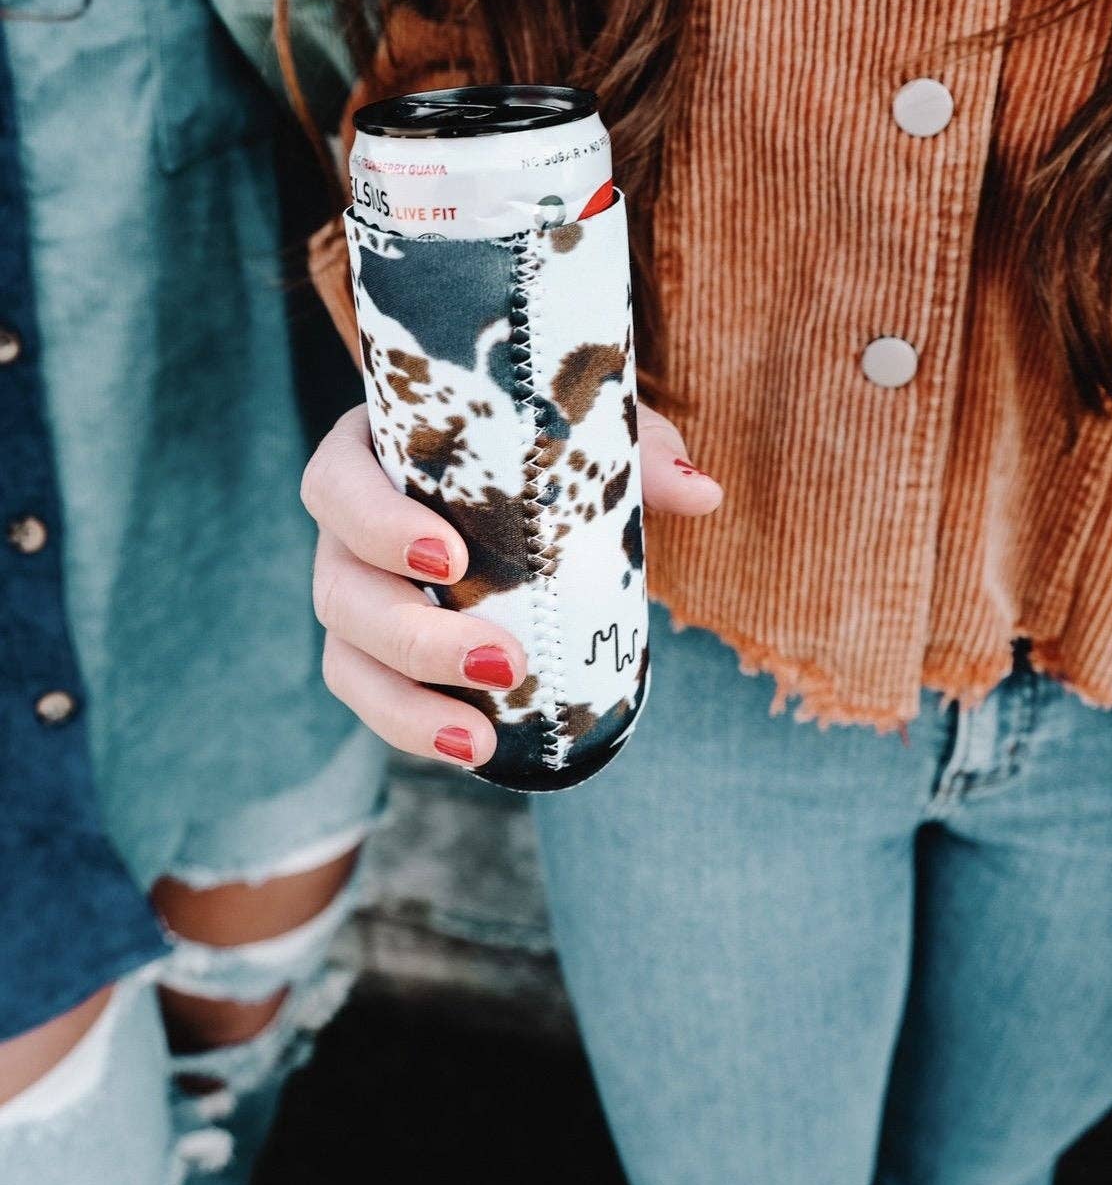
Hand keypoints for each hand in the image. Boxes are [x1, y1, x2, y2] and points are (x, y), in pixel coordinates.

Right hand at [301, 402, 722, 767]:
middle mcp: (348, 527)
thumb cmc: (549, 444)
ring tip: (480, 741)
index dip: (376, 524)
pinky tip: (476, 749)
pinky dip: (415, 728)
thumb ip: (640, 456)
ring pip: (346, 656)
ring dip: (405, 705)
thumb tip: (702, 495)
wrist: (542, 482)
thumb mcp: (592, 435)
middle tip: (504, 662)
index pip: (337, 482)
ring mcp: (358, 593)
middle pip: (339, 587)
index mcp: (375, 450)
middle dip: (412, 637)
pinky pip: (375, 698)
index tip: (451, 557)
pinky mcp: (378, 652)